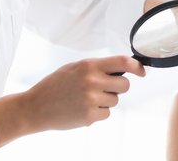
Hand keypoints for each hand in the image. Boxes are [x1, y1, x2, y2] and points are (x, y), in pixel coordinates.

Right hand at [25, 56, 145, 130]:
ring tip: (86, 99)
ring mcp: (91, 99)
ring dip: (106, 100)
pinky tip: (82, 109)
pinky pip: (106, 113)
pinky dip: (98, 113)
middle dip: (118, 87)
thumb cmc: (56, 85)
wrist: (35, 107)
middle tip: (104, 88)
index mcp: (89, 65)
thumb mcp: (75, 68)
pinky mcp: (89, 115)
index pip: (122, 62)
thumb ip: (97, 67)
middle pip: (124, 84)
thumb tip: (122, 68)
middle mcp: (92, 81)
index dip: (137, 66)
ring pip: (115, 100)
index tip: (142, 71)